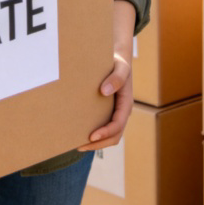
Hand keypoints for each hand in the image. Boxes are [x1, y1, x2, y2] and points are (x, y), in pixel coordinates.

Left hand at [78, 0, 135, 151]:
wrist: (117, 59)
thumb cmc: (118, 62)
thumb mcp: (120, 67)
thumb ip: (116, 78)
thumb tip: (104, 91)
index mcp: (126, 103)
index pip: (117, 125)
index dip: (105, 133)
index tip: (91, 136)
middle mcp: (122, 111)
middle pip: (114, 136)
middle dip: (98, 143)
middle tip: (79, 145)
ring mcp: (115, 112)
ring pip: (109, 134)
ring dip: (96, 142)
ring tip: (77, 144)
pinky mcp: (107, 110)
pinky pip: (102, 126)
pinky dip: (94, 134)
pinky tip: (78, 131)